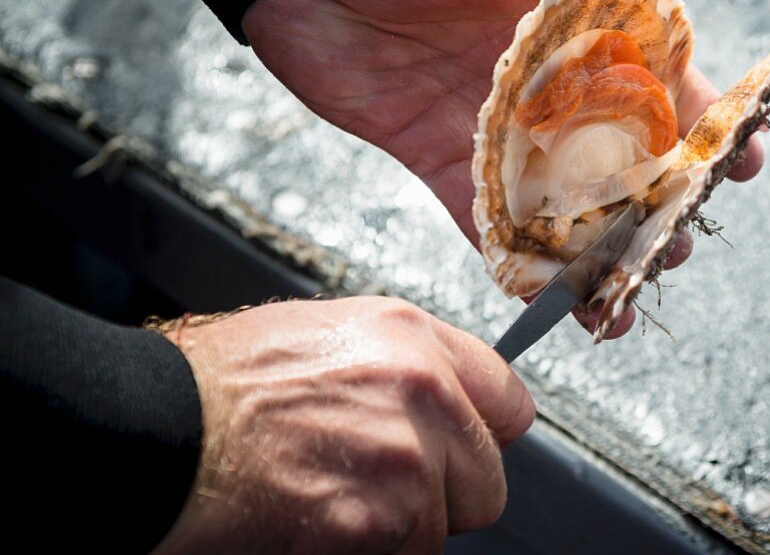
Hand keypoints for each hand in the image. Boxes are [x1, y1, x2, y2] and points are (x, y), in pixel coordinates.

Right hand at [155, 297, 533, 554]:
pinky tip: (316, 522)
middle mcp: (422, 392)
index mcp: (413, 339)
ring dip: (398, 530)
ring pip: (441, 530)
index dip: (485, 434)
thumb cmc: (225, 383)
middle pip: (487, 481)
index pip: (509, 401)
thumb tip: (450, 403)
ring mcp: (404, 460)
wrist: (162, 429)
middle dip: (445, 495)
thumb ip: (405, 366)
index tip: (466, 450)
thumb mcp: (330, 334)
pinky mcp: (375, 524)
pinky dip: (365, 551)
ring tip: (331, 498)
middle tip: (384, 488)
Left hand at [243, 0, 763, 337]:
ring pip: (561, 202)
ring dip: (595, 250)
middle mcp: (543, 87)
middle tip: (676, 246)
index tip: (738, 163)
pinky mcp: (440, 161)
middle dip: (653, 205)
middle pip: (618, 155)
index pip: (655, 78)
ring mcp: (494, 130)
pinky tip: (552, 303)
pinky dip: (518, 265)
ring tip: (625, 295)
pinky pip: (486, 223)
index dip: (700, 122)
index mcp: (570, 27)